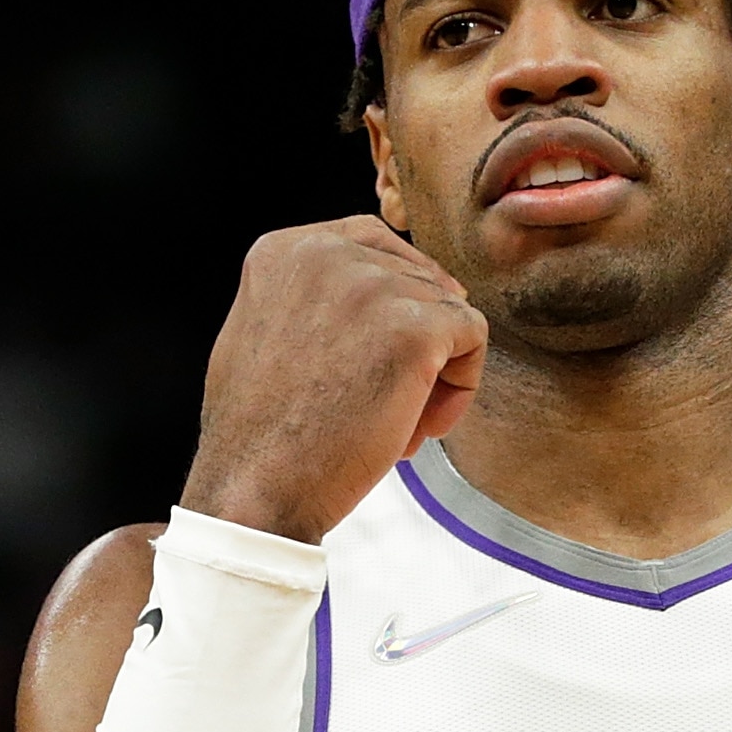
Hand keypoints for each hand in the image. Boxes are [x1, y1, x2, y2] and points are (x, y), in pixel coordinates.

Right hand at [179, 217, 488, 542]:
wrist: (258, 487)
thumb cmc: (261, 433)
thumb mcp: (265, 333)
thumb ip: (310, 299)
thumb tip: (377, 290)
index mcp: (286, 251)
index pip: (374, 243)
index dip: (402, 291)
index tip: (401, 340)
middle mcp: (327, 253)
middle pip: (417, 280)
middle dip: (417, 343)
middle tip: (388, 406)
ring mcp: (373, 286)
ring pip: (448, 311)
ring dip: (436, 373)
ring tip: (394, 425)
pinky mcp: (414, 327)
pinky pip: (474, 337)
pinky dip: (461, 387)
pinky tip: (419, 427)